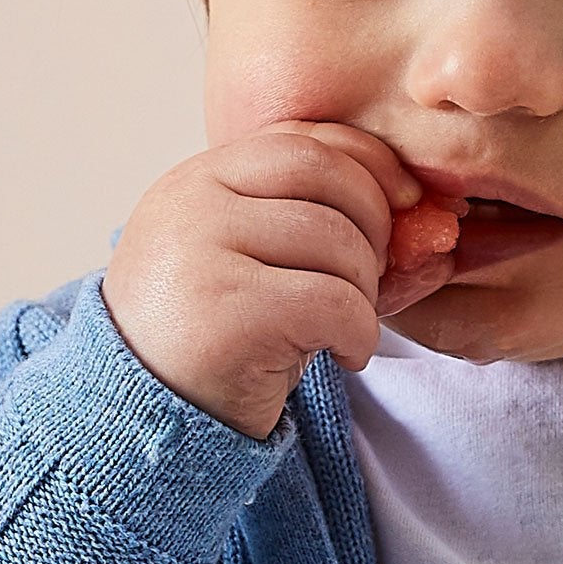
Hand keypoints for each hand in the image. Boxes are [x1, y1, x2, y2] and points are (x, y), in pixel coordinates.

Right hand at [102, 123, 461, 439]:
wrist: (148, 423)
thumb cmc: (217, 339)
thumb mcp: (247, 256)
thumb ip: (302, 211)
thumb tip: (413, 197)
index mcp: (196, 179)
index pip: (302, 140)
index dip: (368, 166)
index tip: (405, 204)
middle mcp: (191, 204)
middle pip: (327, 177)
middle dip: (375, 226)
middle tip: (372, 279)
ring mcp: (201, 254)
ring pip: (337, 241)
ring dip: (366, 290)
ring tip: (347, 325)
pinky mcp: (227, 313)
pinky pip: (334, 301)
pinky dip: (360, 333)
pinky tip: (345, 355)